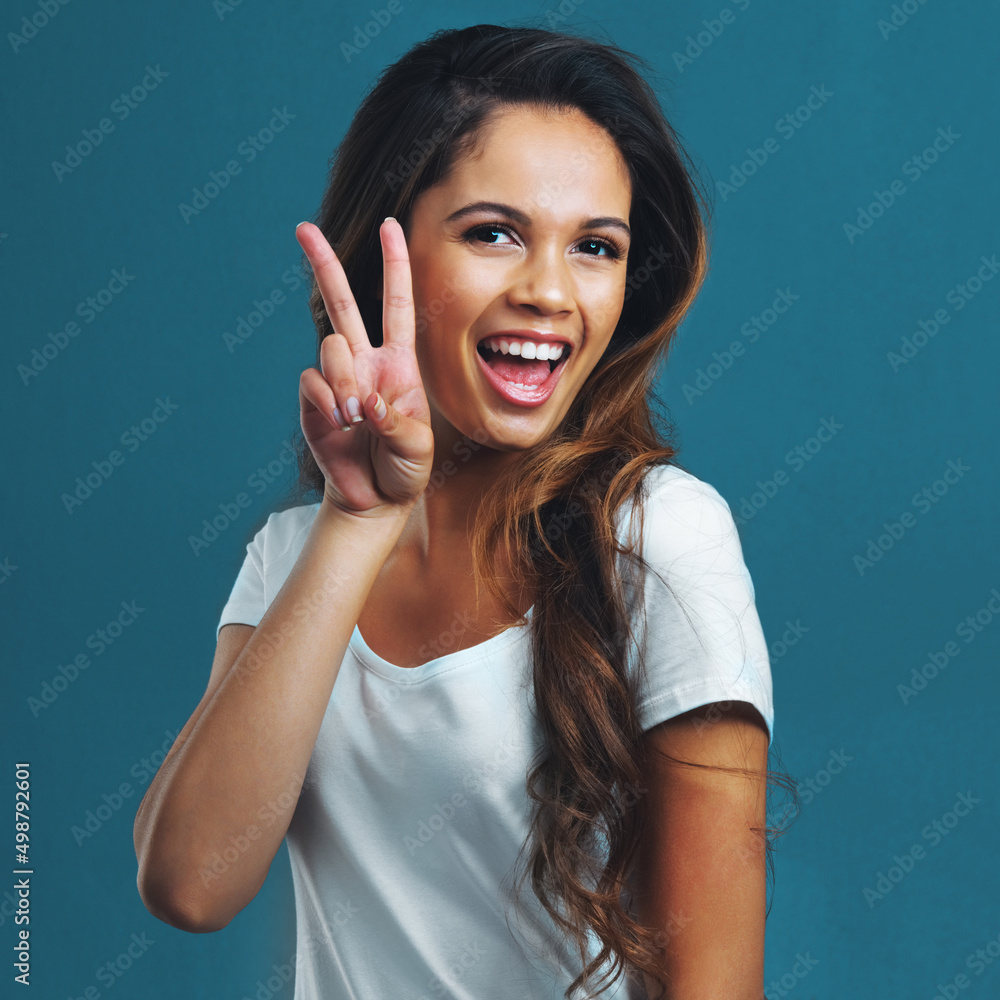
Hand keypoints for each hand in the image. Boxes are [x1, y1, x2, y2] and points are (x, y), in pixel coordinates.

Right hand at [295, 219, 433, 515]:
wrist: (375, 500)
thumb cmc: (405, 469)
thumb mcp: (418, 447)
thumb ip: (396, 421)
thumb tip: (365, 401)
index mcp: (399, 363)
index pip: (397, 305)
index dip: (395, 266)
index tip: (391, 226)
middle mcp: (364, 362)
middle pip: (341, 303)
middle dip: (323, 264)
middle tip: (303, 229)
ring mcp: (336, 380)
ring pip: (330, 348)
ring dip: (344, 380)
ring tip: (357, 418)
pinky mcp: (312, 402)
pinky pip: (312, 383)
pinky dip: (328, 402)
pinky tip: (341, 424)